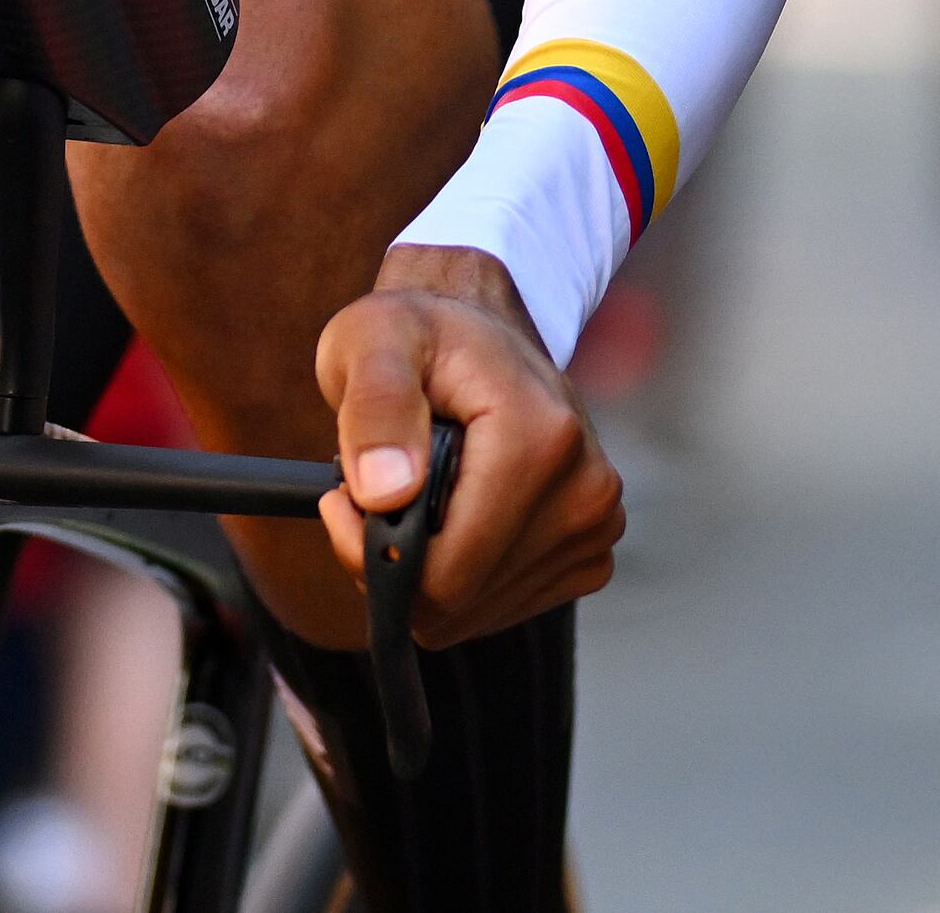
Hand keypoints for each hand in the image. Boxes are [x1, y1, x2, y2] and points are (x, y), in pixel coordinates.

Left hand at [309, 244, 619, 643]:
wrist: (482, 328)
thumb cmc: (423, 334)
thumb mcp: (374, 340)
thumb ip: (375, 409)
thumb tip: (386, 493)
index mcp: (541, 439)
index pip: (445, 574)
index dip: (372, 555)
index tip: (342, 500)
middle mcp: (586, 489)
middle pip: (460, 601)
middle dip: (397, 563)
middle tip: (373, 495)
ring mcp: (596, 525)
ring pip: (478, 612)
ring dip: (428, 569)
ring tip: (415, 495)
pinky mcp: (591, 551)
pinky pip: (505, 606)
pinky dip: (465, 577)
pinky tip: (454, 517)